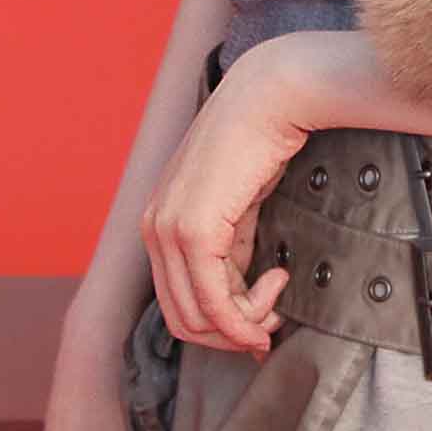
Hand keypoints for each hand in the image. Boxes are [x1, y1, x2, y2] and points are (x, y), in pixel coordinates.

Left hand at [145, 39, 313, 356]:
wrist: (270, 97)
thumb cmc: (260, 145)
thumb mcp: (240, 210)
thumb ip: (233, 255)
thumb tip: (247, 309)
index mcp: (159, 224)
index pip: (177, 302)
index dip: (220, 328)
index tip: (261, 326)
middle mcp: (154, 230)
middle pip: (184, 320)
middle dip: (232, 333)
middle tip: (272, 322)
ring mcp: (168, 231)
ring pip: (199, 318)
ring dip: (246, 323)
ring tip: (278, 297)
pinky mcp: (194, 231)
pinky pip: (215, 301)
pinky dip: (247, 314)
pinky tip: (277, 285)